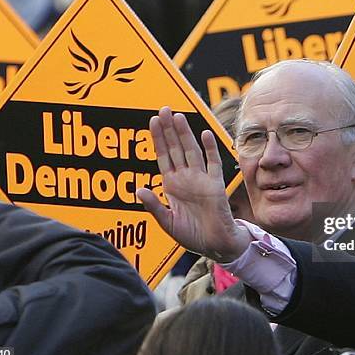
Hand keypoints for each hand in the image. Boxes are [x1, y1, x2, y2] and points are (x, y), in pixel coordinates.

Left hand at [137, 107, 250, 262]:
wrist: (215, 245)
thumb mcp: (167, 222)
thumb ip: (154, 206)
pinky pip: (213, 163)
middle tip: (163, 109)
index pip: (163, 156)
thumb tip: (139, 190)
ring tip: (178, 117)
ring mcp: (201, 179)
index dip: (158, 139)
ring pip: (191, 151)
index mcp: (171, 185)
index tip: (152, 121)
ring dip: (185, 134)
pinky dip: (209, 148)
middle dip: (169, 129)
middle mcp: (185, 178)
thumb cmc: (191, 235)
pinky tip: (204, 134)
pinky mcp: (215, 184)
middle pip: (175, 148)